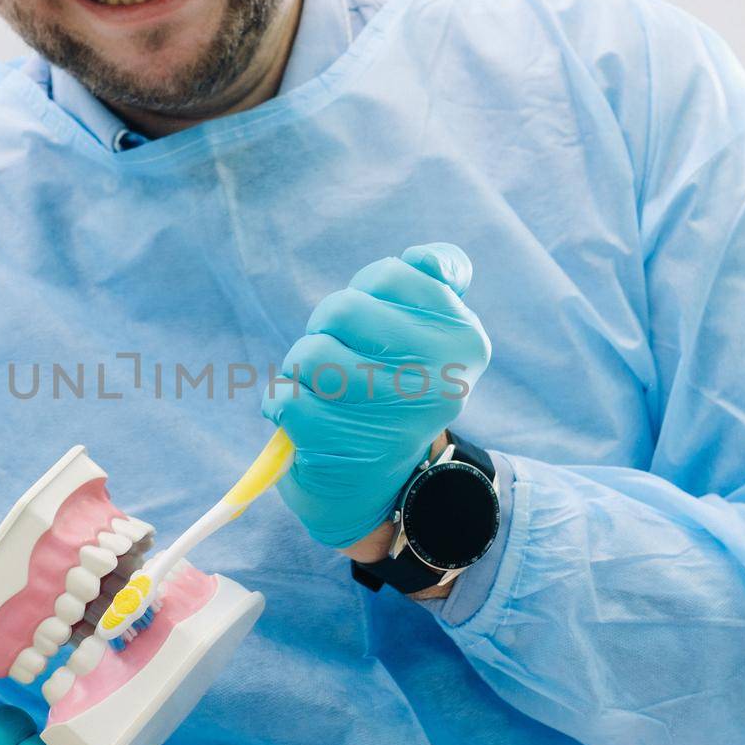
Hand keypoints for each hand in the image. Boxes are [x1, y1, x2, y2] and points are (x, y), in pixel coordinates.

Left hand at [260, 243, 490, 547]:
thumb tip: (427, 259)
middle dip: (326, 329)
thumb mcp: (434, 334)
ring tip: (318, 387)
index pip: (388, 275)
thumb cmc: (398, 389)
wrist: (382, 486)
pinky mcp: (341, 447)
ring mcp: (390, 416)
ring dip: (300, 366)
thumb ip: (438, 281)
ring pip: (309, 353)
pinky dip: (281, 401)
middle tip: (338, 359)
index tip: (374, 329)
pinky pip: (285, 396)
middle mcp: (437, 380)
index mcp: (463, 340)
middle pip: (340, 310)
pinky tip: (302, 415)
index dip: (364, 295)